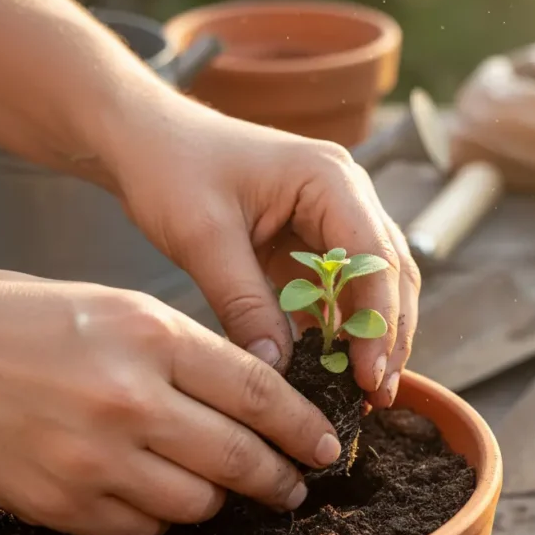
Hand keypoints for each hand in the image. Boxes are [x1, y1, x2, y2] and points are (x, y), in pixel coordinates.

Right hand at [0, 268, 341, 534]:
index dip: (304, 427)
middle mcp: (129, 398)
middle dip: (280, 478)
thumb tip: (253, 394)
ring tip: (220, 489)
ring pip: (198, 502)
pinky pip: (142, 527)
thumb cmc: (19, 318)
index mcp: (150, 334)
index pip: (259, 393)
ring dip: (219, 499)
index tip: (326, 446)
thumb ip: (186, 349)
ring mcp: (93, 457)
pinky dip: (159, 517)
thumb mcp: (116, 306)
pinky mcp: (59, 502)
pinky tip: (154, 495)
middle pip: (240, 456)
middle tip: (293, 486)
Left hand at [103, 98, 420, 407]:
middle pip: (389, 271)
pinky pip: (340, 288)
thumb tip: (278, 371)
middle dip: (388, 334)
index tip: (369, 374)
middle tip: (378, 393)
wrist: (144, 140)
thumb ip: (244, 303)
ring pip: (374, 283)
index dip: (378, 321)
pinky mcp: (313, 239)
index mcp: (329, 178)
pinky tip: (334, 366)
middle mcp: (346, 193)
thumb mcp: (203, 238)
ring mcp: (333, 215)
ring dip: (372, 334)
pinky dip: (341, 327)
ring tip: (366, 390)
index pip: (373, 257)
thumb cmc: (172, 169)